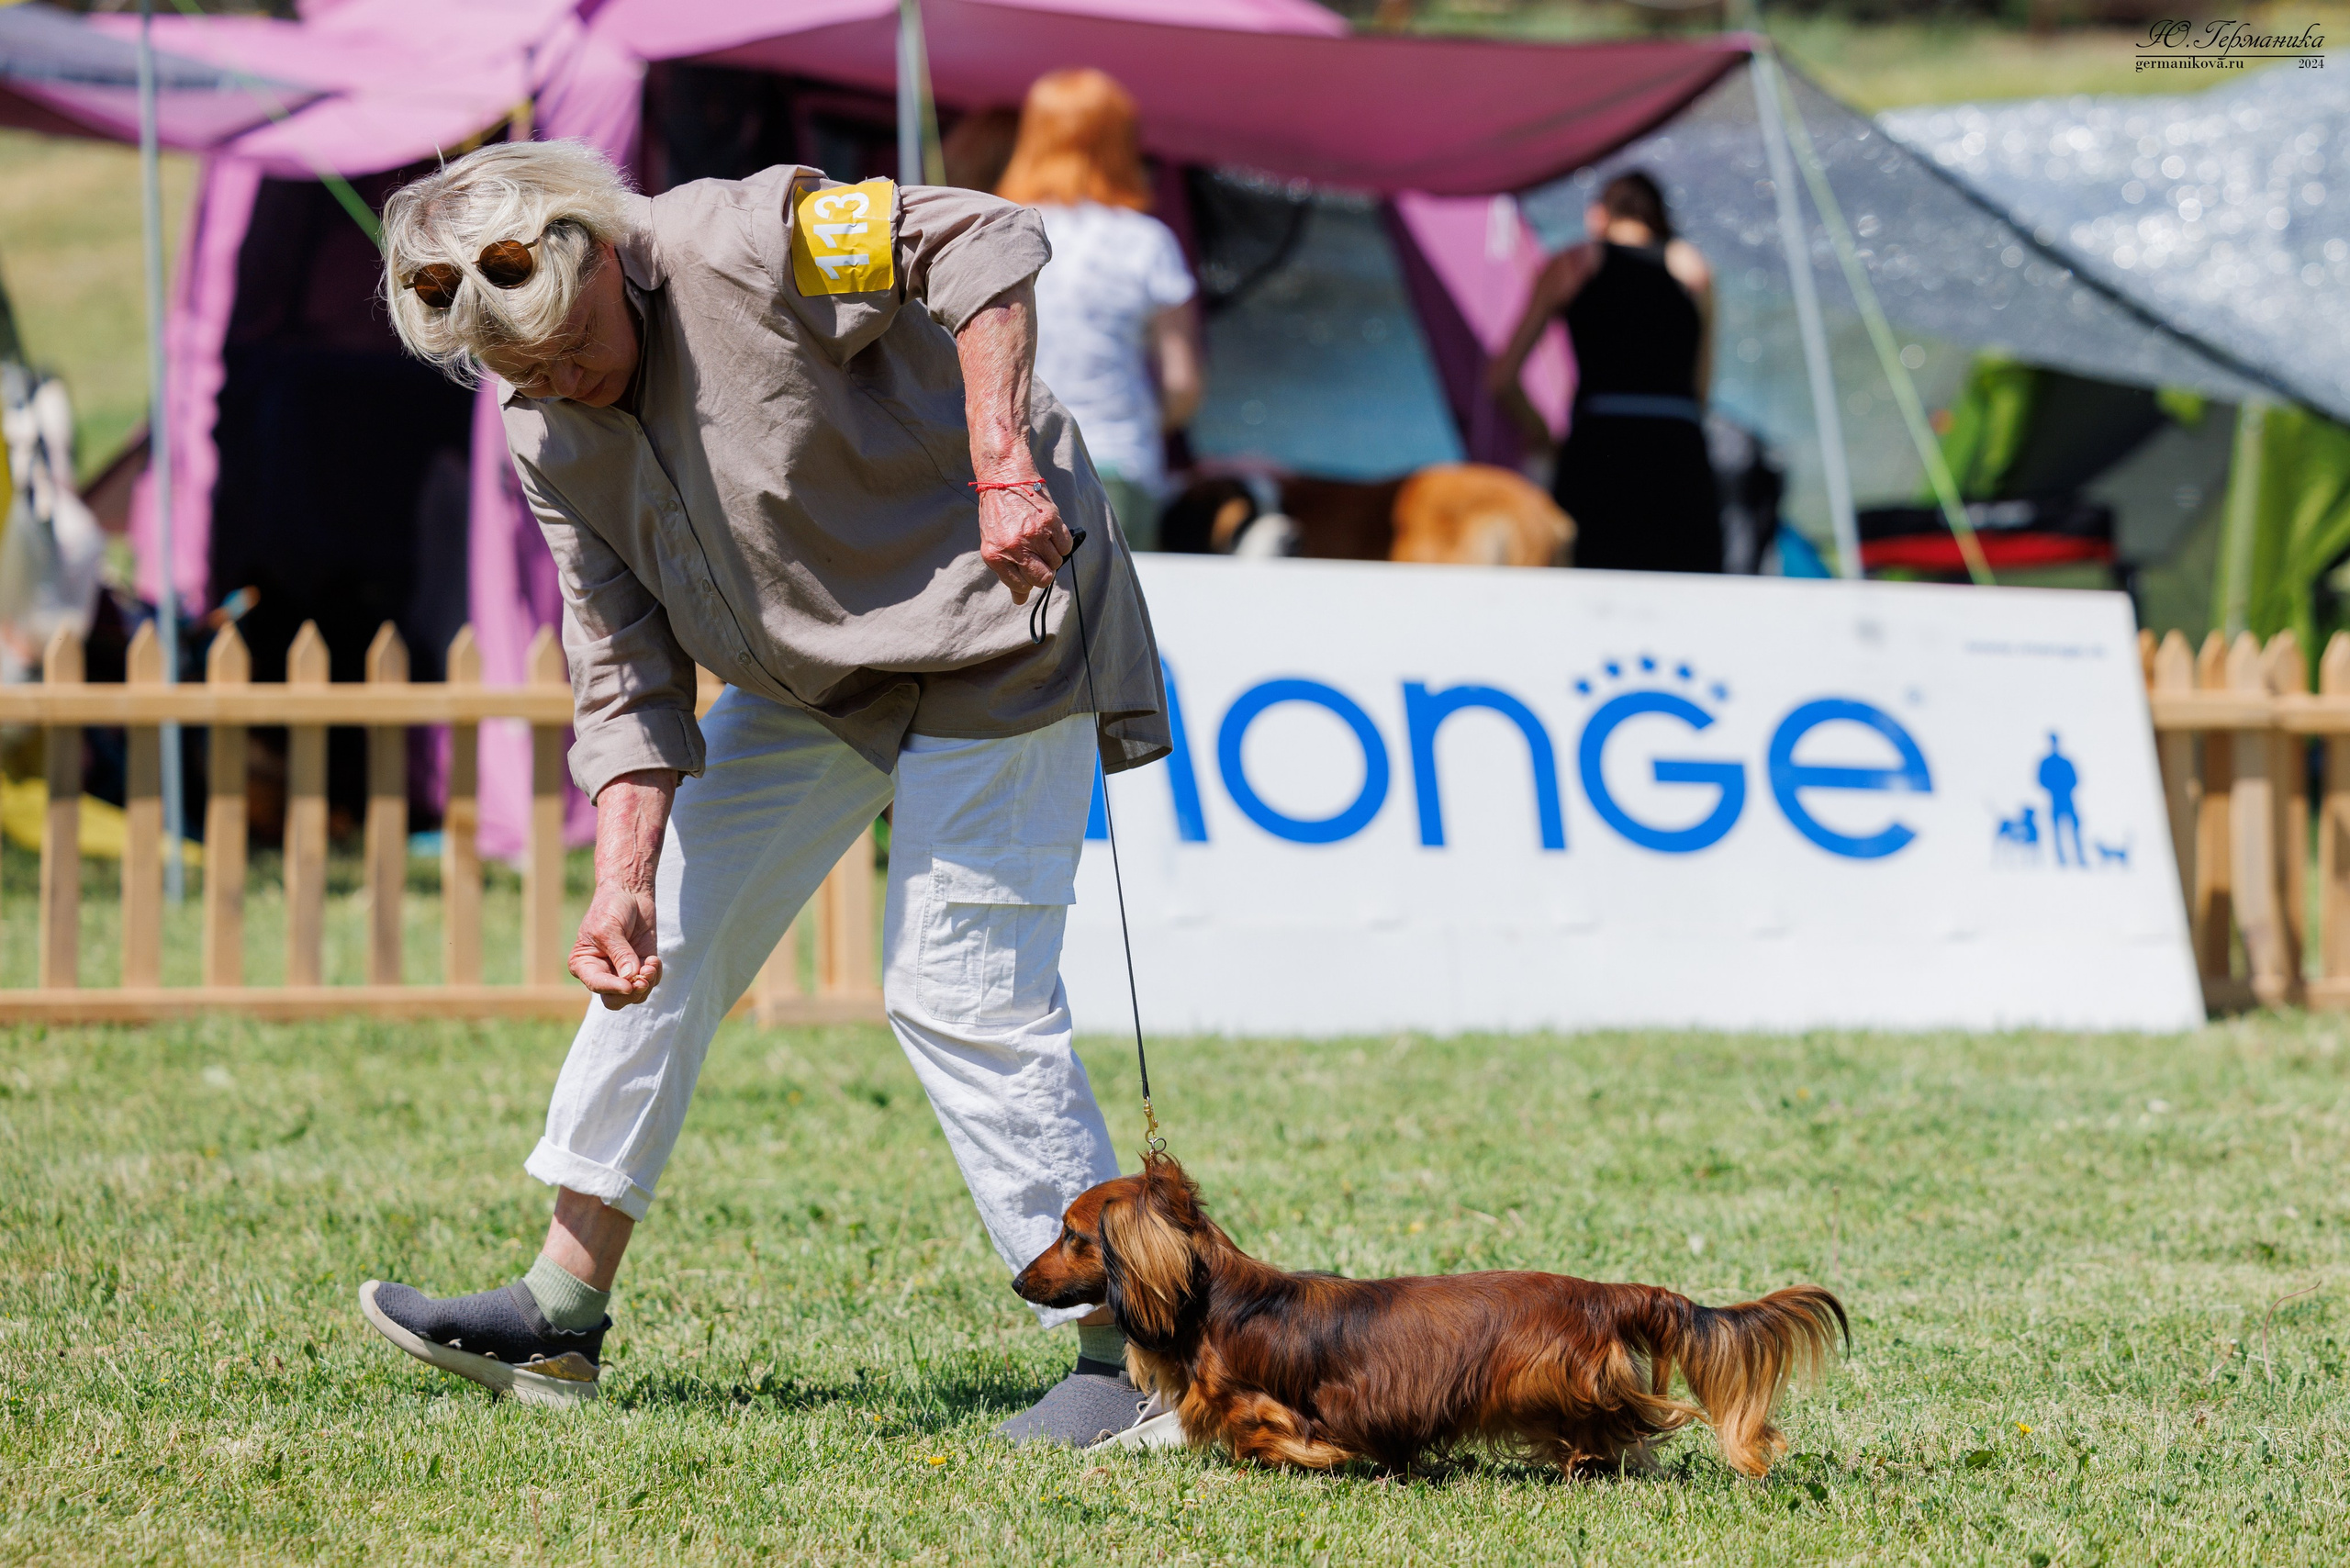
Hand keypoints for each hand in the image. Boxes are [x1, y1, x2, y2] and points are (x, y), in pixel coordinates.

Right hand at [570, 880, 661, 1007]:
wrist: (629, 892)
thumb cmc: (610, 907)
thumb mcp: (609, 928)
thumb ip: (620, 954)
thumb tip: (630, 977)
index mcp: (584, 965)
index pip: (596, 986)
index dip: (613, 989)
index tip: (629, 985)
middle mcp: (602, 973)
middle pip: (615, 1000)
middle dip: (631, 992)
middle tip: (643, 979)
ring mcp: (623, 972)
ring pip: (635, 995)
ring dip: (647, 983)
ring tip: (651, 963)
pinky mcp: (642, 966)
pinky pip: (651, 982)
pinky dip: (655, 974)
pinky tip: (654, 959)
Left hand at [978, 481, 1073, 605]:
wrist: (1004, 478)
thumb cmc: (998, 513)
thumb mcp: (993, 544)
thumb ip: (1007, 573)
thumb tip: (1019, 600)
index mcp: (996, 555)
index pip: (1021, 587)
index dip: (1028, 582)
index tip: (1029, 572)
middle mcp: (1014, 547)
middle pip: (1042, 579)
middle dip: (1044, 573)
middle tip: (1039, 559)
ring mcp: (1033, 534)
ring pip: (1056, 562)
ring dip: (1053, 555)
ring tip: (1042, 540)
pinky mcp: (1051, 521)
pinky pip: (1066, 546)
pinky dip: (1062, 543)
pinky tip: (1051, 533)